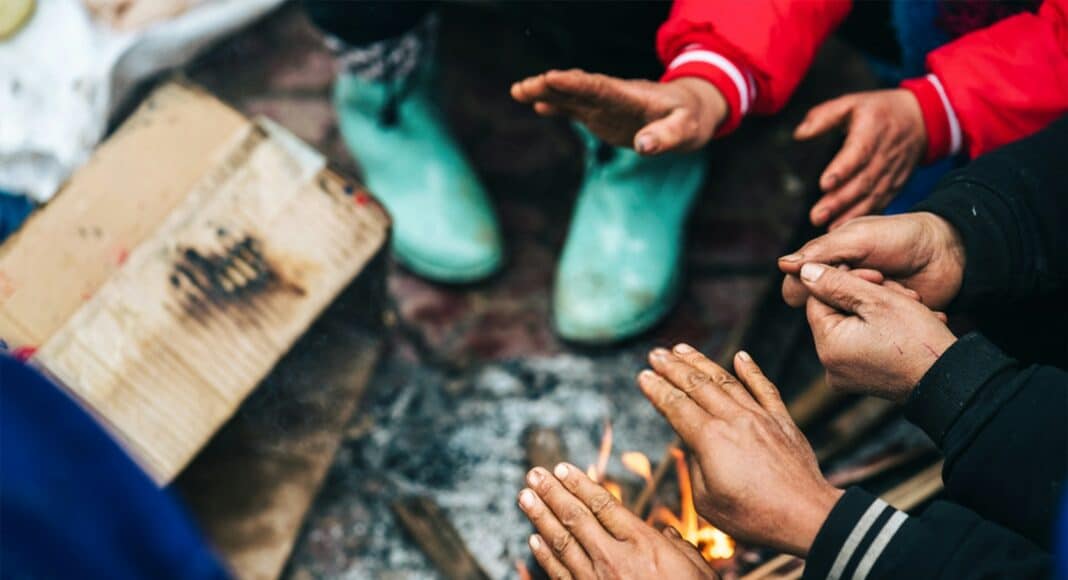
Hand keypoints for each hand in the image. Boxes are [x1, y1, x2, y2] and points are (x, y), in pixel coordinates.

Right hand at [511, 69, 725, 153]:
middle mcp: (613, 97)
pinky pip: (577, 108)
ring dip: (547, 92)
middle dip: (552, 86)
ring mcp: (606, 105)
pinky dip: (558, 105)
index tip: (552, 78)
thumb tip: (643, 146)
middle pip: (579, 88)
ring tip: (518, 91)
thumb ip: (666, 137)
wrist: (691, 111)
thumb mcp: (686, 131)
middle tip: (523, 87)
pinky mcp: (604, 115)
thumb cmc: (691, 120)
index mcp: (632, 97)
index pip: (600, 87)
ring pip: (572, 96)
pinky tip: (538, 106)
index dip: (576, 84)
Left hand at [519, 463, 718, 579]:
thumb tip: (667, 534)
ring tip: (524, 498)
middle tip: (532, 475)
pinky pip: (561, 575)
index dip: (579, 484)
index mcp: (644, 543)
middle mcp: (616, 558)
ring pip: (561, 543)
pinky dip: (545, 557)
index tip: (561, 468)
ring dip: (540, 518)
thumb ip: (680, 546)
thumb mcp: (697, 569)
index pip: (604, 504)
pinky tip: (533, 540)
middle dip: (552, 493)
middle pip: (576, 518)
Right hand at [639, 346, 842, 555]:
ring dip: (701, 362)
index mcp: (710, 439)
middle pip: (696, 385)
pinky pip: (765, 388)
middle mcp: (733, 419)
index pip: (676, 406)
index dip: (656, 389)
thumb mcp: (707, 500)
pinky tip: (741, 356)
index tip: (642, 376)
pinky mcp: (782, 421)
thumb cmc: (754, 516)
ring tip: (682, 348)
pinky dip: (752, 371)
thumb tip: (696, 445)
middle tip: (655, 353)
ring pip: (726, 380)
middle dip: (672, 367)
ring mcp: (760, 416)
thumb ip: (696, 465)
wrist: (807, 516)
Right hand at [779, 212, 965, 309]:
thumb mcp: (859, 237)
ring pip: (850, 321)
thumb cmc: (902, 236)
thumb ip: (822, 251)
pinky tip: (914, 305)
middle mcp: (840, 285)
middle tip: (881, 279)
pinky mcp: (881, 322)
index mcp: (828, 261)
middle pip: (825, 305)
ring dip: (876, 307)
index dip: (819, 286)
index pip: (801, 284)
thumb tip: (783, 265)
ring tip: (904, 290)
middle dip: (854, 297)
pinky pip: (874, 331)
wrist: (949, 252)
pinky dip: (893, 321)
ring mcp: (861, 305)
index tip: (848, 280)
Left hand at [795, 89, 926, 227]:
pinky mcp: (895, 184)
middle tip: (816, 216)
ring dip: (849, 213)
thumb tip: (799, 133)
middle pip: (862, 181)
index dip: (842, 170)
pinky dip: (863, 216)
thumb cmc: (879, 111)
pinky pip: (880, 202)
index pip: (858, 153)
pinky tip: (844, 227)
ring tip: (828, 227)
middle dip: (839, 201)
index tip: (824, 184)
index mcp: (872, 130)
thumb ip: (824, 116)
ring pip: (871, 196)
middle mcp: (884, 154)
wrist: (920, 120)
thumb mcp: (852, 103)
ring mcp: (892, 172)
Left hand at [800, 263, 956, 399]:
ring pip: (855, 327)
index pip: (819, 299)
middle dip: (868, 297)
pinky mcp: (863, 381)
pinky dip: (885, 331)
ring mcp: (846, 376)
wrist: (950, 378)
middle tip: (902, 292)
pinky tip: (912, 323)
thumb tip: (804, 272)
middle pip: (838, 314)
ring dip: (882, 311)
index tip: (874, 275)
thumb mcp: (876, 300)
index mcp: (827, 346)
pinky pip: (865, 345)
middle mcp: (830, 367)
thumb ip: (836, 283)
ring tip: (913, 307)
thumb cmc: (916, 338)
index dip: (844, 281)